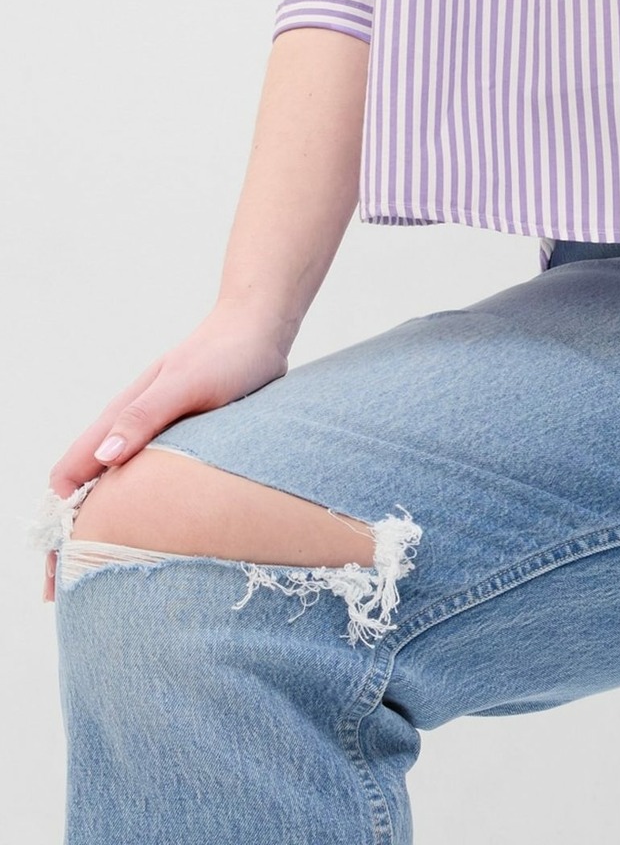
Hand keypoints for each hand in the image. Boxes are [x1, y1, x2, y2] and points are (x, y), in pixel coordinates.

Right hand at [39, 299, 292, 603]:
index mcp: (121, 417)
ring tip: (106, 575)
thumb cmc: (226, 354)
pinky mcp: (181, 439)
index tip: (57, 572)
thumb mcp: (186, 385)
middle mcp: (129, 428)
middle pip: (85, 489)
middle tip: (72, 592)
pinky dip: (139, 512)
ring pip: (116, 488)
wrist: (259, 329)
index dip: (57, 525)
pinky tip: (154, 537)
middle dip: (74, 539)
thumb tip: (103, 459)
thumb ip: (144, 417)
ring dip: (104, 527)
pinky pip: (149, 483)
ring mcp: (154, 435)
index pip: (69, 476)